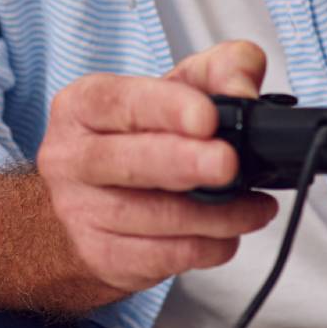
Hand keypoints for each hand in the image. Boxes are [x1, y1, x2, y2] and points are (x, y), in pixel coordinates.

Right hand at [36, 40, 278, 295]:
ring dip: (216, 214)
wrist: (88, 206)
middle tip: (228, 165)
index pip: (121, 101)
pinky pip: (162, 256)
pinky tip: (228, 234)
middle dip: (184, 163)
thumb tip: (244, 89)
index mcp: (82, 105)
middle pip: (127, 161)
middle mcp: (70, 157)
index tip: (207, 118)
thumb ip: (217, 71)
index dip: (166, 108)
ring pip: (152, 216)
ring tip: (255, 206)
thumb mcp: (173, 92)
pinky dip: (206, 247)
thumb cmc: (137, 140)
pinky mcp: (100, 256)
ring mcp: (79, 211)